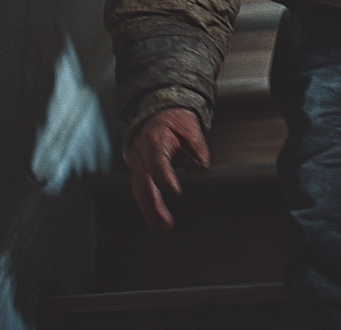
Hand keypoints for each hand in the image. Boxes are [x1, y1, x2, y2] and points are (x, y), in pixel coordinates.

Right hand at [126, 107, 210, 231]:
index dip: (166, 178)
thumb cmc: (174, 120)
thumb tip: (204, 165)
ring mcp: (137, 164)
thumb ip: (197, 145)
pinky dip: (145, 206)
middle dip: (154, 205)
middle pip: (145, 184)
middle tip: (166, 222)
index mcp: (156, 142)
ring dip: (149, 211)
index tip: (176, 192)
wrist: (156, 114)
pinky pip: (138, 190)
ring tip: (160, 227)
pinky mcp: (137, 170)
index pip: (158, 163)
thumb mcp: (189, 126)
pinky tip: (153, 219)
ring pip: (139, 191)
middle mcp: (142, 155)